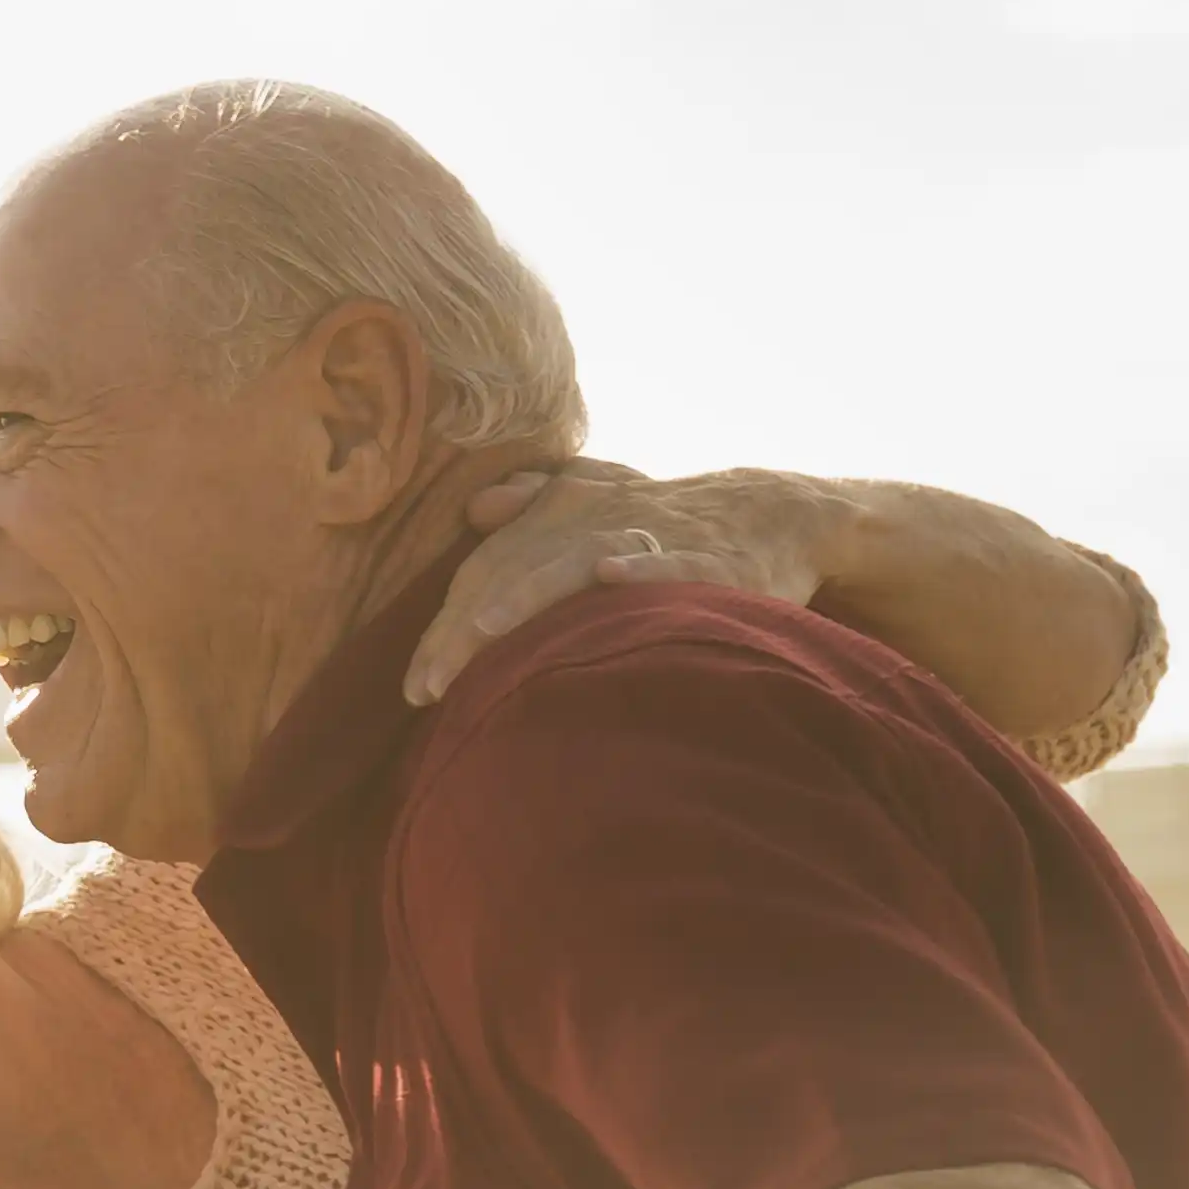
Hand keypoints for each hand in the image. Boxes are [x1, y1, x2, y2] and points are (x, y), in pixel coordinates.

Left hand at [407, 460, 851, 707]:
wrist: (774, 512)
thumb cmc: (670, 520)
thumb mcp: (599, 501)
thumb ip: (537, 503)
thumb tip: (477, 508)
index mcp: (565, 514)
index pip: (489, 571)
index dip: (446, 625)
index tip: (414, 687)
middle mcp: (595, 522)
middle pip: (515, 571)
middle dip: (466, 628)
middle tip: (427, 684)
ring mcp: (650, 538)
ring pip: (575, 563)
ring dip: (528, 594)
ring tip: (482, 630)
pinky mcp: (707, 560)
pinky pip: (668, 562)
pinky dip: (639, 568)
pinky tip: (608, 578)